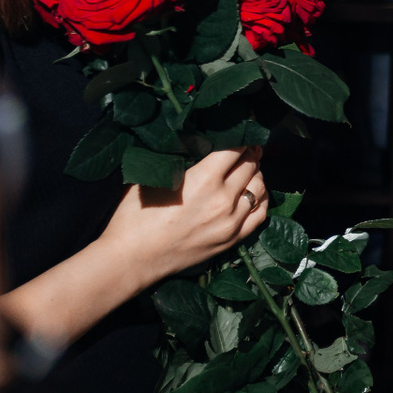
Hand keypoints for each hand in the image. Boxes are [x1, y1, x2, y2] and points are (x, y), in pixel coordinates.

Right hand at [97, 146, 269, 289]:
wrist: (131, 259)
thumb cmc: (135, 216)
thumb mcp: (156, 177)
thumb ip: (182, 160)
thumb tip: (198, 146)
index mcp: (204, 178)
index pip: (235, 149)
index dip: (240, 138)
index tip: (240, 133)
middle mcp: (224, 198)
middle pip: (250, 165)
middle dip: (249, 153)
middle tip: (245, 149)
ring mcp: (231, 221)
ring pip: (259, 188)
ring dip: (256, 174)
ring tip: (249, 169)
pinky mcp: (232, 240)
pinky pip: (260, 214)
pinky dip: (260, 199)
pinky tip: (254, 193)